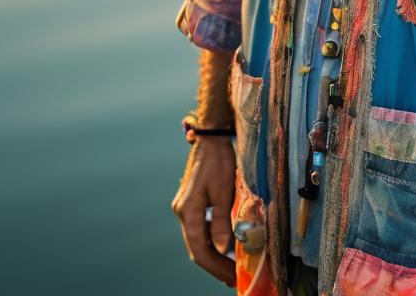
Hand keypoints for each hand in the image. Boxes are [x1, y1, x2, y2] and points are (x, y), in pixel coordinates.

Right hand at [171, 135, 236, 285]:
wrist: (211, 137)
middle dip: (215, 265)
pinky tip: (225, 244)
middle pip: (196, 247)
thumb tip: (221, 249)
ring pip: (197, 239)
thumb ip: (221, 222)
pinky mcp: (191, 202)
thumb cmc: (219, 161)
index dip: (215, 267)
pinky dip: (211, 239)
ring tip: (231, 265)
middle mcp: (182, 211)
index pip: (199, 250)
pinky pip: (200, 228)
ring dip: (213, 253)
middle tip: (233, 277)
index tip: (232, 278)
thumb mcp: (224, 191)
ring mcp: (184, 207)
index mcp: (188, 211)